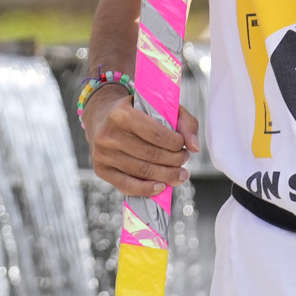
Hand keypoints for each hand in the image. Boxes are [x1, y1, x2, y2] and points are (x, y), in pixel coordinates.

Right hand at [86, 85, 198, 199]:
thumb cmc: (135, 111)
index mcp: (121, 114)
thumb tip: (194, 147)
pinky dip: (147, 190)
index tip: (183, 144)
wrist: (101, 115)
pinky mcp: (101, 169)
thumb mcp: (159, 105)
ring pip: (143, 172)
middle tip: (184, 159)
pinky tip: (162, 186)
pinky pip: (127, 186)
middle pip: (152, 156)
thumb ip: (184, 121)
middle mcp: (108, 135)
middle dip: (176, 160)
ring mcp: (103, 154)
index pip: (157, 134)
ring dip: (168, 176)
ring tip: (180, 174)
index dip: (177, 143)